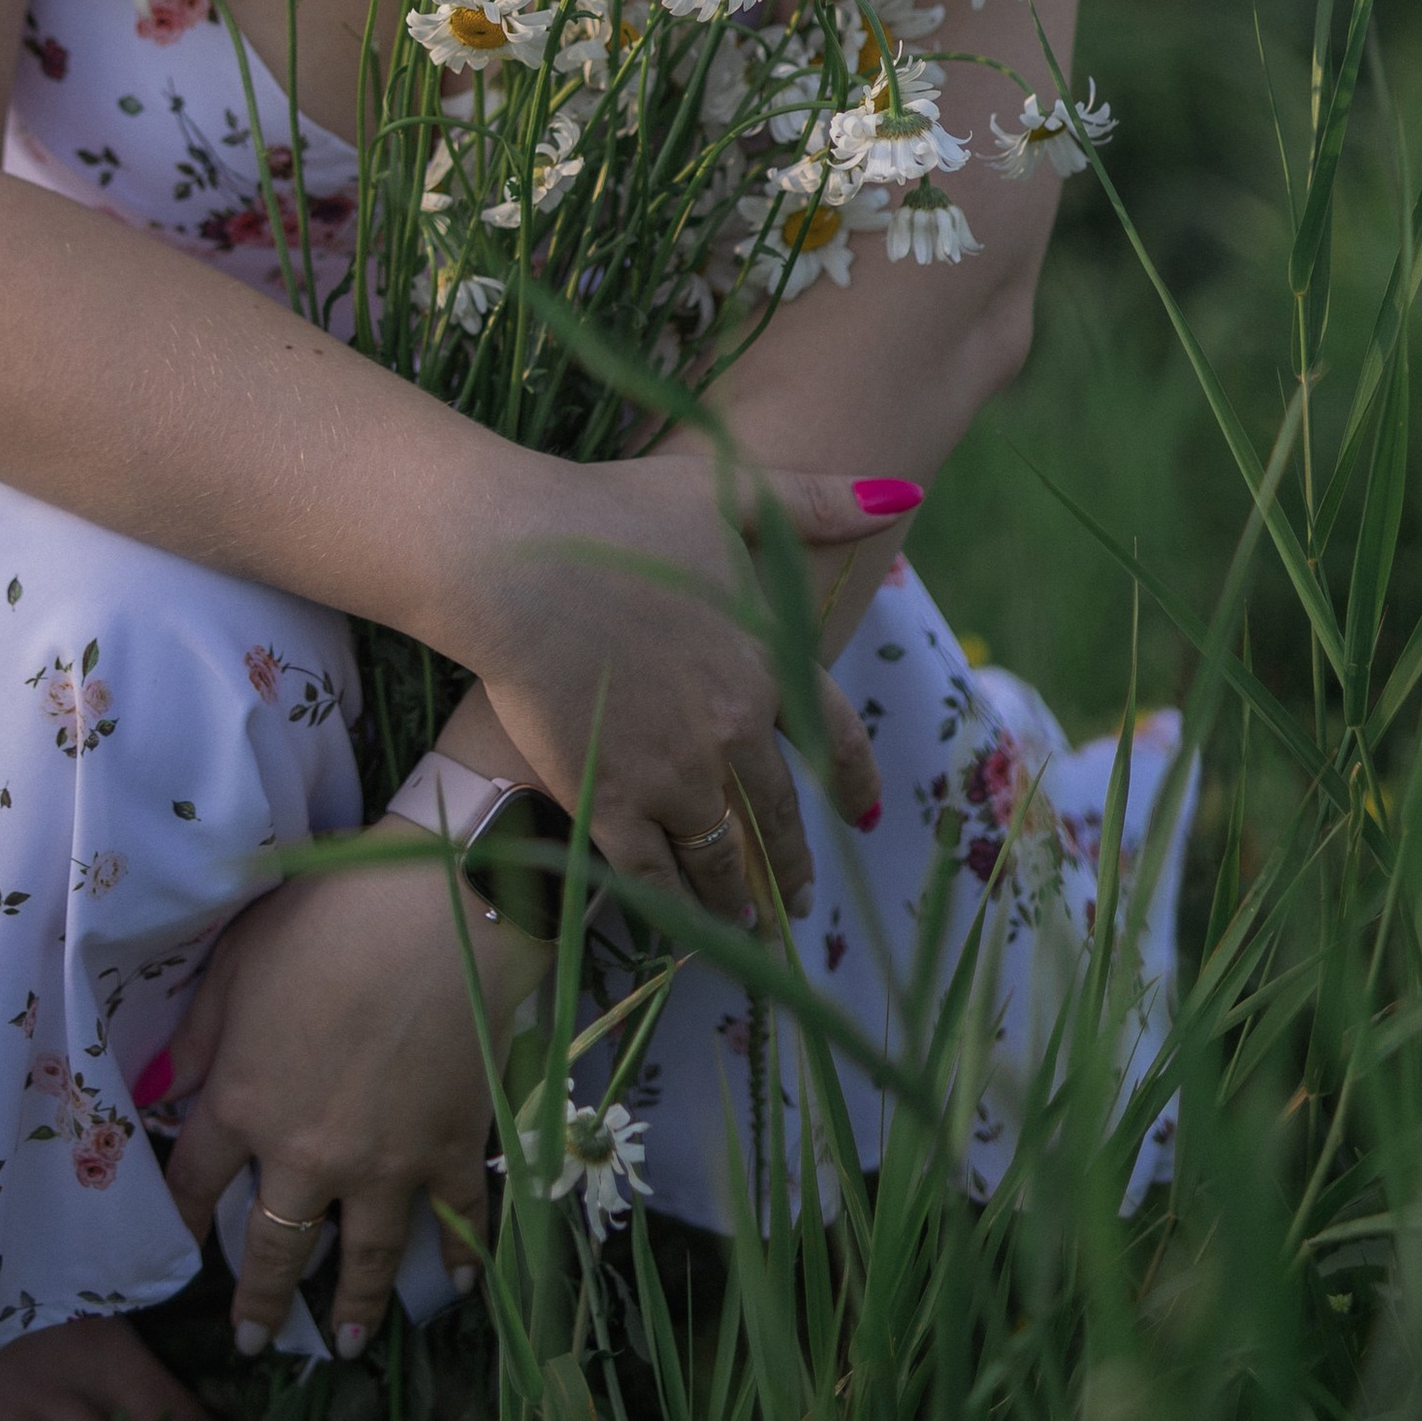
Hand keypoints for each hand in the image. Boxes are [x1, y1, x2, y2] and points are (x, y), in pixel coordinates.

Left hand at [161, 840, 542, 1359]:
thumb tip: (158, 1090)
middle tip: (254, 1343)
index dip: (179, 1220)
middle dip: (261, 1302)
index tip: (175, 1254)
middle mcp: (308, 1155)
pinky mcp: (454, 1149)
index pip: (195, 1183)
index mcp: (243, 1104)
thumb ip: (198, 1034)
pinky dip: (461, 1258)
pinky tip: (457, 1286)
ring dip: (356, 1307)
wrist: (440, 908)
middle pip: (275, 1247)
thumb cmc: (327, 917)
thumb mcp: (238, 962)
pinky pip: (458, 1221)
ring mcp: (387, 1163)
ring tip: (349, 1344)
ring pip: (365, 1258)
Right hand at [445, 444, 894, 930]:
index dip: (853, 780)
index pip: (833, 736)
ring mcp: (674, 773)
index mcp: (767, 660)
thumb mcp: (726, 494)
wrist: (516, 558)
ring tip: (748, 928)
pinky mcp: (610, 802)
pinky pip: (654, 876)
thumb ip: (817, 502)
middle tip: (800, 900)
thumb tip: (905, 491)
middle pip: (778, 812)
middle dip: (791, 862)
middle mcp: (734, 728)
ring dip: (740, 900)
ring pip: (722, 857)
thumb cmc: (613, 512)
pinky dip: (676, 910)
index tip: (863, 814)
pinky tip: (682, 928)